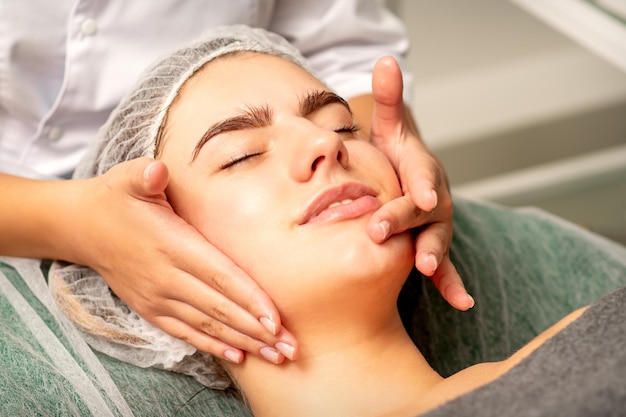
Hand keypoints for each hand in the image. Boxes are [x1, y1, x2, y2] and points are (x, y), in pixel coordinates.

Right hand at [71, 157, 297, 363]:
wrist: (80, 227)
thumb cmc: (116, 198)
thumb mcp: (129, 178)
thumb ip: (145, 175)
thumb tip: (157, 170)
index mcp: (171, 244)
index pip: (219, 275)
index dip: (249, 298)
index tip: (275, 320)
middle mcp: (166, 277)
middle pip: (220, 308)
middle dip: (258, 330)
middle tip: (290, 348)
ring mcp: (157, 297)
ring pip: (207, 325)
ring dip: (244, 342)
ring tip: (276, 356)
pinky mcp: (149, 309)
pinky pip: (185, 332)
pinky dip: (212, 345)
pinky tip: (238, 356)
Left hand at [365, 56, 473, 310]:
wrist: (407, 180)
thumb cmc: (394, 157)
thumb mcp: (389, 128)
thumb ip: (389, 99)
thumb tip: (385, 60)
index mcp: (422, 170)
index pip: (422, 175)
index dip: (423, 184)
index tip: (422, 194)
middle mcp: (435, 199)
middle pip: (423, 210)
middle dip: (405, 220)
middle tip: (380, 230)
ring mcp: (437, 225)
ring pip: (437, 239)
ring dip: (435, 255)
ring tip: (429, 269)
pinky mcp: (434, 246)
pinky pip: (448, 267)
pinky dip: (453, 285)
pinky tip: (461, 303)